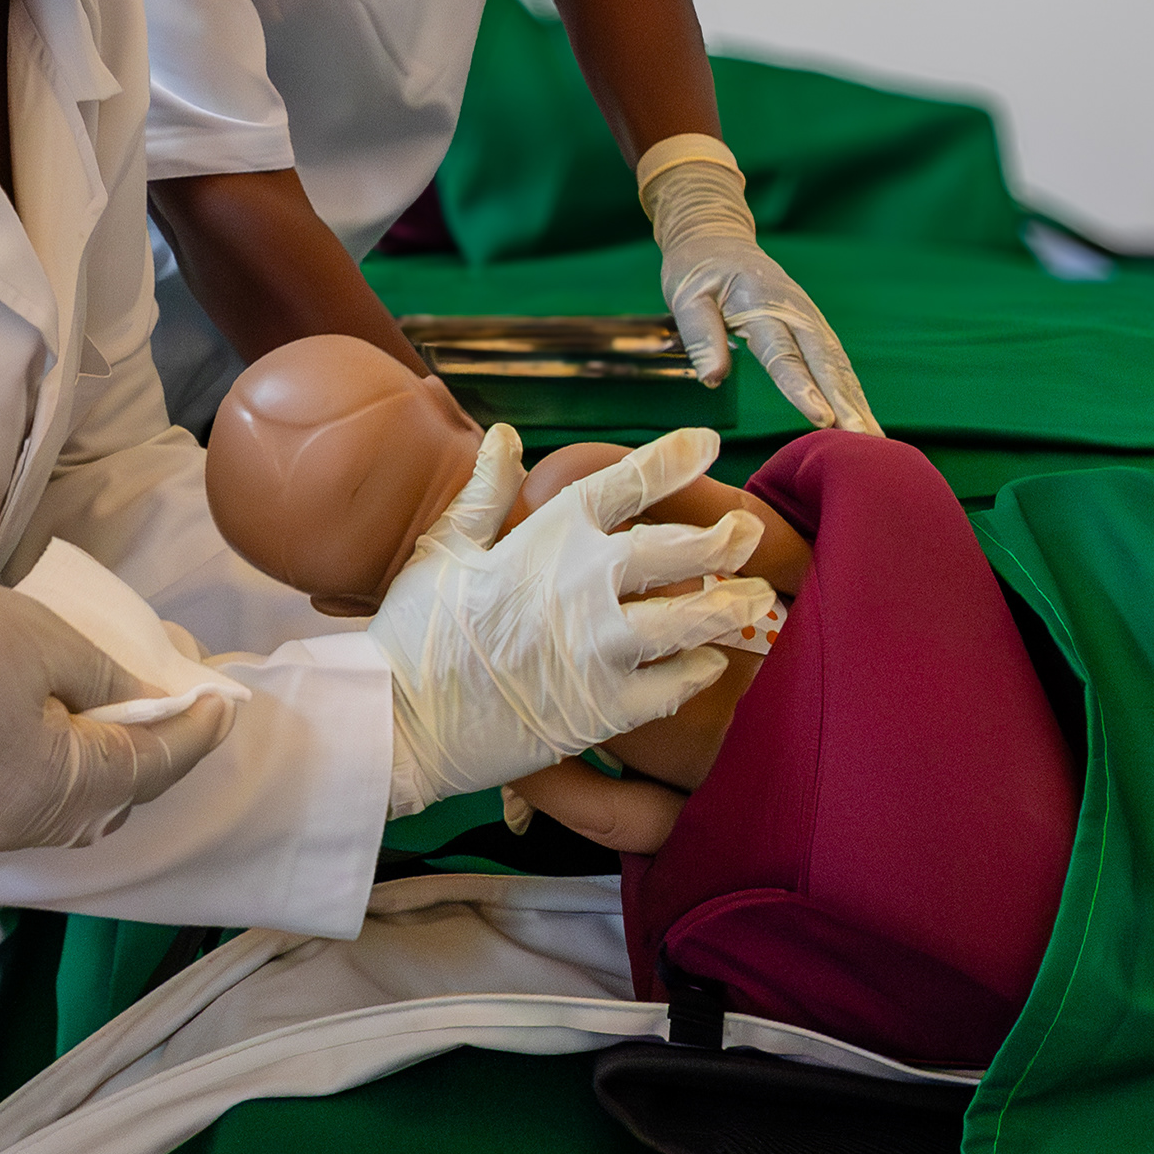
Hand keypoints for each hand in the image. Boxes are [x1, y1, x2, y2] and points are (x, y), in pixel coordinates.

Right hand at [0, 572, 236, 855]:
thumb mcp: (36, 640)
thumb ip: (103, 678)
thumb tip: (146, 700)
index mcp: (57, 788)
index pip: (151, 766)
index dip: (194, 733)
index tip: (225, 705)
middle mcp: (19, 832)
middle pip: (107, 800)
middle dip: (144, 754)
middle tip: (163, 702)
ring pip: (58, 812)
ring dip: (88, 770)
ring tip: (97, 716)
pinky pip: (10, 812)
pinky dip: (38, 779)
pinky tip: (32, 737)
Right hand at [372, 423, 777, 815]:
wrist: (396, 718)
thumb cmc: (415, 630)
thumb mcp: (442, 547)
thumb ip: (484, 490)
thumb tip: (505, 435)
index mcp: (549, 537)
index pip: (624, 483)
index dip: (671, 458)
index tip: (706, 442)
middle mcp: (585, 584)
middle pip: (678, 549)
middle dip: (724, 537)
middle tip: (750, 531)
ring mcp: (600, 649)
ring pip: (691, 619)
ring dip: (729, 606)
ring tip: (756, 599)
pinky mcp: (605, 709)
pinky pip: (672, 686)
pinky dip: (698, 672)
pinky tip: (712, 664)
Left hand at [642, 143, 878, 433]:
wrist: (716, 237)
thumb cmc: (697, 270)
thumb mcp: (686, 297)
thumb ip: (702, 336)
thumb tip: (714, 379)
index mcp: (761, 302)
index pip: (783, 353)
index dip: (803, 388)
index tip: (823, 418)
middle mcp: (794, 310)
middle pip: (825, 362)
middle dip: (847, 402)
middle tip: (865, 438)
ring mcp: (808, 317)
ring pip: (837, 363)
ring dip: (857, 400)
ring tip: (873, 437)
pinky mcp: (812, 325)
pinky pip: (835, 360)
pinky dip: (851, 389)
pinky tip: (862, 416)